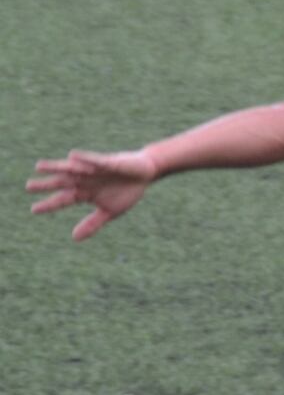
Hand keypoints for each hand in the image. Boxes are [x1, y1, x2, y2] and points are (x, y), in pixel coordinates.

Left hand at [27, 149, 156, 239]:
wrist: (144, 175)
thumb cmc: (126, 191)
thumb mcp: (109, 212)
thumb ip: (92, 223)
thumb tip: (74, 238)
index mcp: (85, 193)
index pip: (64, 199)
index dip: (50, 204)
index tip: (34, 210)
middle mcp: (85, 180)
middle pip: (62, 183)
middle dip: (47, 185)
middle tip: (29, 187)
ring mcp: (94, 171)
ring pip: (72, 169)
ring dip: (57, 168)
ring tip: (40, 167)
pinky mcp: (107, 162)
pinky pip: (94, 160)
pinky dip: (84, 159)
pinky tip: (72, 156)